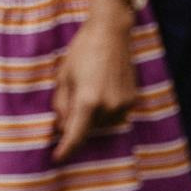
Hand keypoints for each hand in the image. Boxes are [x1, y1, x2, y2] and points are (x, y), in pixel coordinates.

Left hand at [50, 0, 138, 162]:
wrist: (111, 32)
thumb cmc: (82, 51)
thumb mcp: (63, 77)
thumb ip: (61, 105)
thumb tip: (62, 127)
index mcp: (88, 101)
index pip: (75, 135)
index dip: (66, 149)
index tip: (57, 159)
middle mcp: (109, 107)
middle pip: (88, 129)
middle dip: (76, 123)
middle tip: (70, 101)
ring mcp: (124, 104)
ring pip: (102, 124)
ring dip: (91, 117)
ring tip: (87, 89)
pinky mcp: (133, 100)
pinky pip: (115, 115)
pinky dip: (105, 111)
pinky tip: (100, 90)